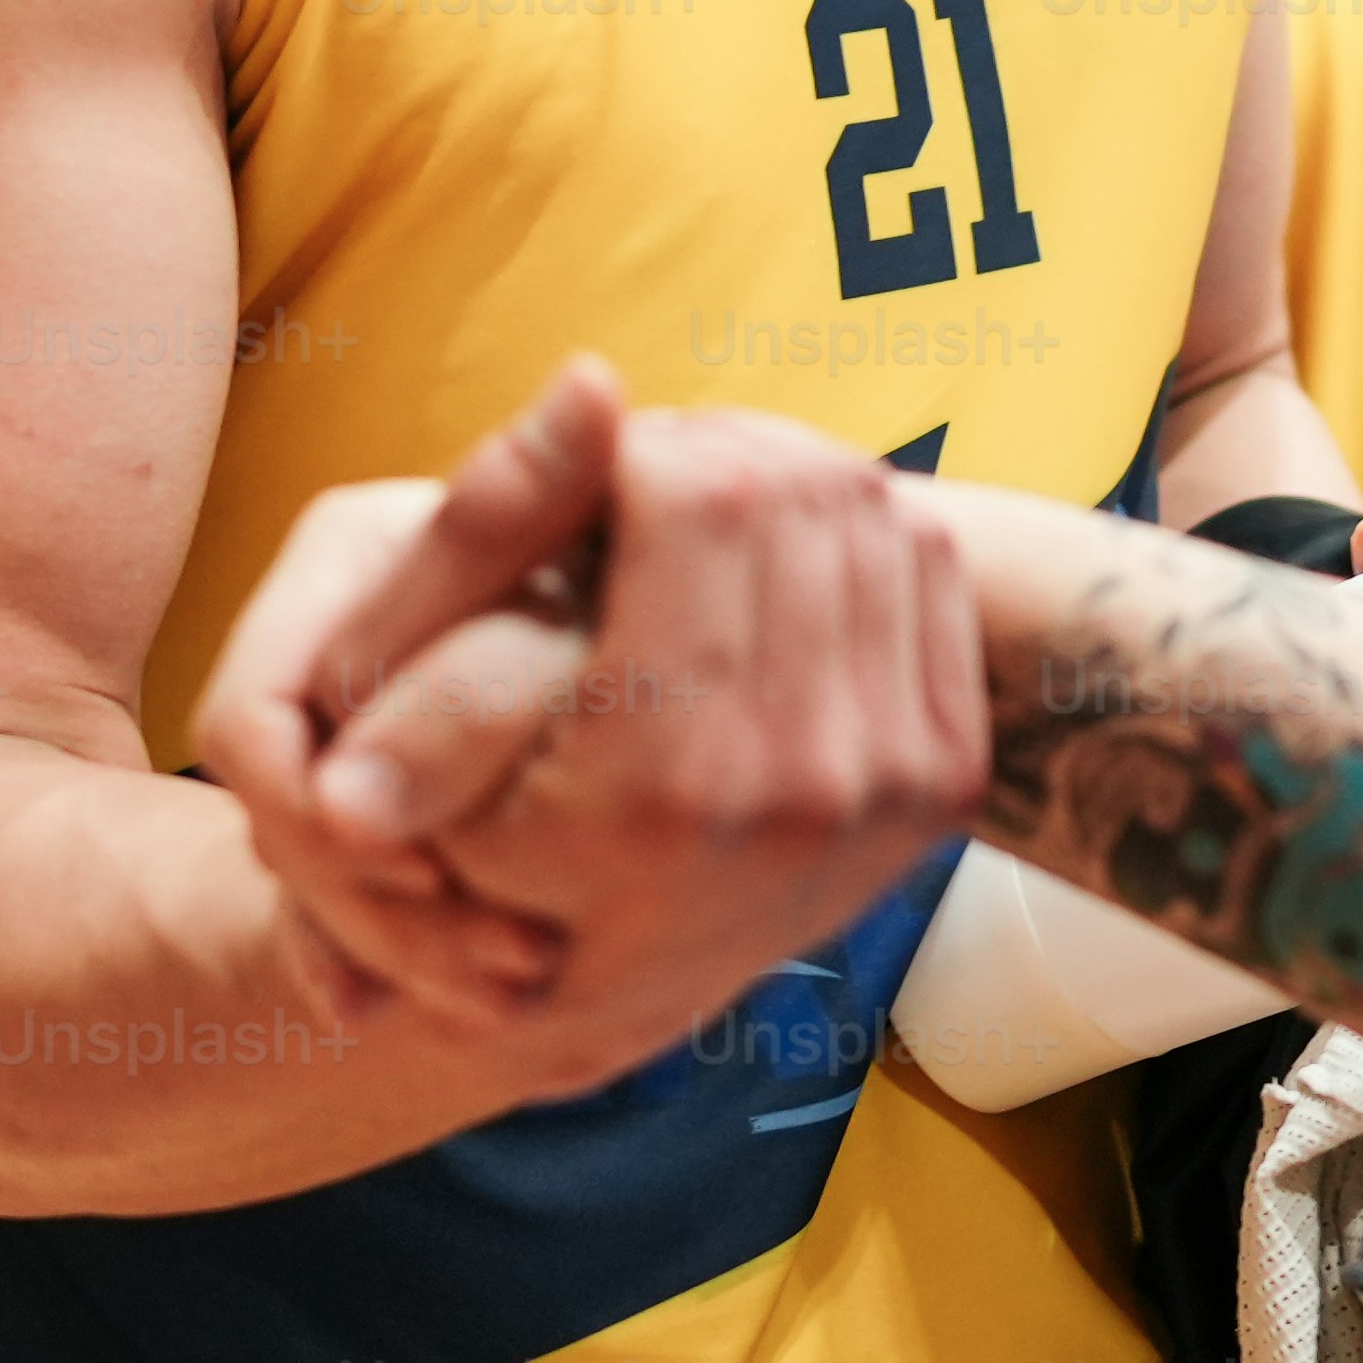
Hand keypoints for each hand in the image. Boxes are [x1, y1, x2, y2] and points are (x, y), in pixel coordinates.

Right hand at [211, 372, 989, 1061]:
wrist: (596, 984)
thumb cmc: (474, 833)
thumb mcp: (416, 700)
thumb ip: (489, 527)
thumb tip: (590, 378)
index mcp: (670, 770)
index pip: (702, 492)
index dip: (644, 446)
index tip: (598, 471)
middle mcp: (805, 785)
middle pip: (800, 490)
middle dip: (718, 451)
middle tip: (651, 472)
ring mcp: (893, 787)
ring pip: (878, 512)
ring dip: (789, 478)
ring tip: (706, 508)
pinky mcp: (946, 781)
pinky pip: (930, 572)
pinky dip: (857, 533)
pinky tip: (778, 556)